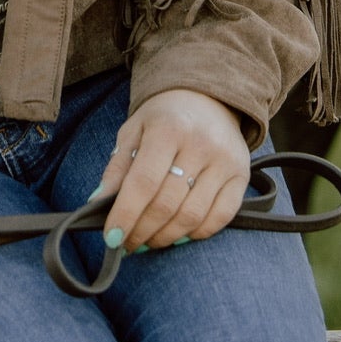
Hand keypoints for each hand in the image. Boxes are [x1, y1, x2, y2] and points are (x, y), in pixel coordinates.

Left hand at [95, 88, 249, 252]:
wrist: (208, 97)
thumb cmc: (164, 118)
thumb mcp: (133, 131)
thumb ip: (117, 168)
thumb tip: (99, 203)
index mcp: (167, 129)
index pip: (143, 183)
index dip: (126, 215)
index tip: (112, 238)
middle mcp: (200, 144)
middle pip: (167, 204)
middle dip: (142, 231)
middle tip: (128, 243)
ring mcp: (225, 161)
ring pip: (192, 216)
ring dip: (166, 237)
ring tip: (149, 240)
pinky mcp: (241, 176)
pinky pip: (220, 217)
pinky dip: (196, 233)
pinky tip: (178, 234)